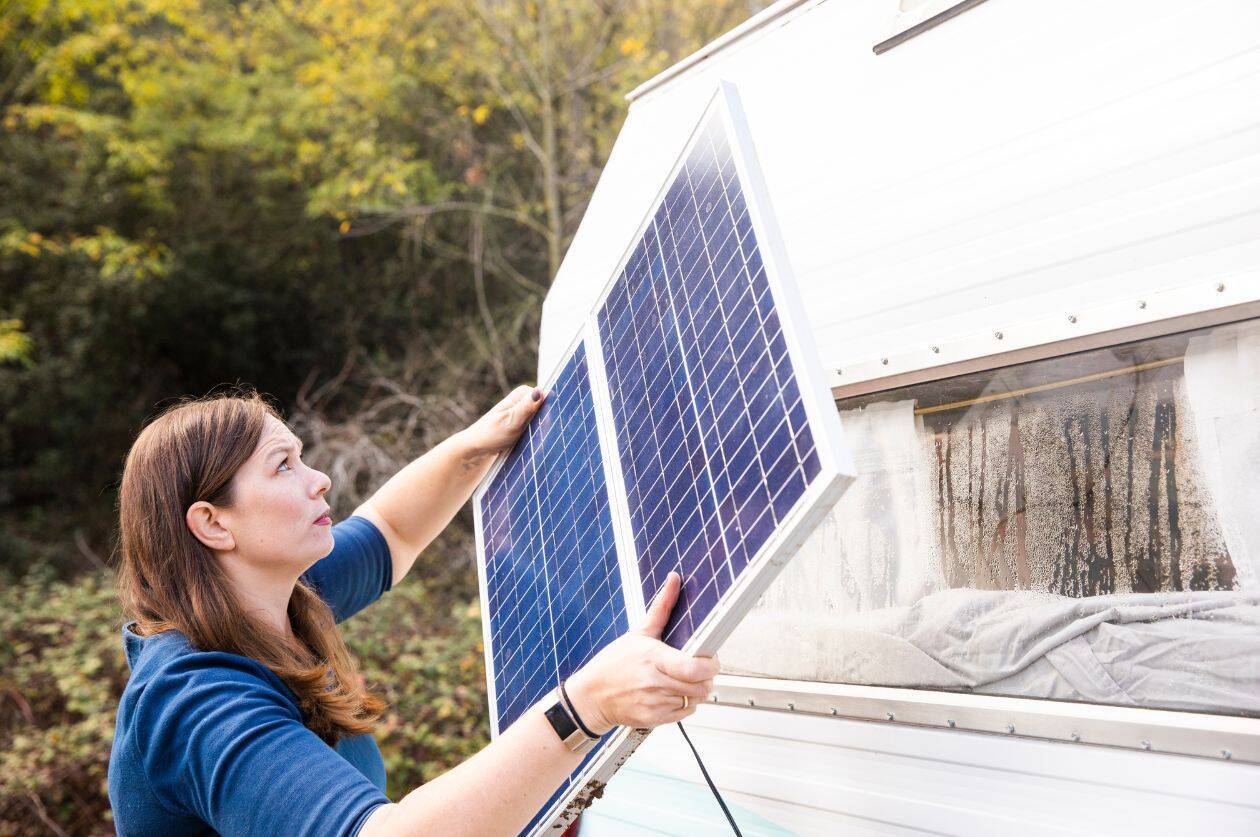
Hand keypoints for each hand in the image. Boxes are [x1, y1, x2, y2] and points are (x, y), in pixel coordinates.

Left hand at [460, 384, 544, 461]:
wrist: (476, 449)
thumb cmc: (491, 435)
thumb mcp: (511, 422)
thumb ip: (526, 407)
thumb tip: (540, 391)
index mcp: (521, 394)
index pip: (546, 396)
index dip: (549, 410)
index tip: (543, 424)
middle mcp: (523, 400)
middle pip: (546, 407)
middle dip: (546, 420)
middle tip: (533, 433)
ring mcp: (524, 412)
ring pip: (543, 418)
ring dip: (542, 428)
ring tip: (530, 439)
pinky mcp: (524, 423)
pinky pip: (538, 426)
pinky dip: (538, 433)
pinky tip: (532, 442)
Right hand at [564, 572, 719, 732]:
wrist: (590, 697)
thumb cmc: (612, 664)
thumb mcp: (638, 633)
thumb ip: (661, 607)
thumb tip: (674, 580)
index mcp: (654, 659)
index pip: (695, 668)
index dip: (711, 665)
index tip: (710, 658)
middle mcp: (656, 683)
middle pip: (702, 686)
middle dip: (706, 677)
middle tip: (698, 668)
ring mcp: (656, 704)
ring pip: (697, 700)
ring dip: (696, 690)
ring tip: (681, 679)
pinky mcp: (655, 719)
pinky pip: (686, 713)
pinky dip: (686, 703)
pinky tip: (671, 692)